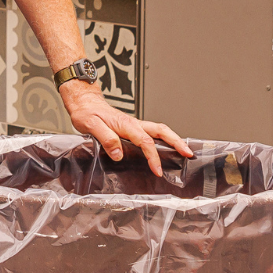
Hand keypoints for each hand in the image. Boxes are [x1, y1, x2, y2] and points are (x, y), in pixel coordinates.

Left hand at [62, 79, 196, 166]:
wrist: (84, 102)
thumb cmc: (87, 113)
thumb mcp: (91, 126)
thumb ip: (106, 138)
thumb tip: (118, 153)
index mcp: (126, 124)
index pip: (145, 142)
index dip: (153, 157)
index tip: (158, 170)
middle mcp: (134, 124)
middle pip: (162, 131)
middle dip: (177, 142)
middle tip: (188, 153)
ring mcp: (134, 125)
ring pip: (160, 130)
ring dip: (174, 139)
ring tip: (184, 150)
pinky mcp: (132, 127)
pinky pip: (152, 132)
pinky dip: (164, 138)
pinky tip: (167, 146)